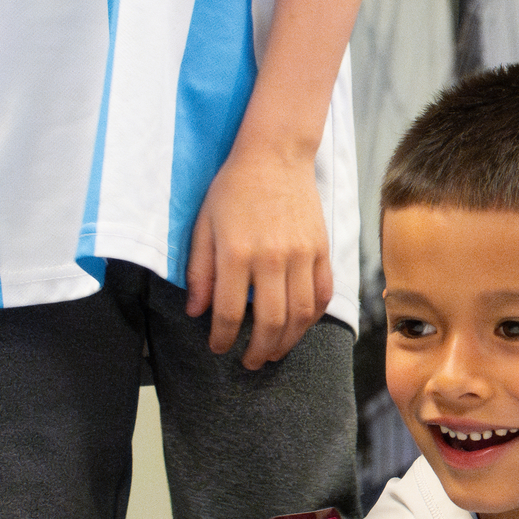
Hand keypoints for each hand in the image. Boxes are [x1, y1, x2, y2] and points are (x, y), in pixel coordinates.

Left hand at [185, 141, 334, 369]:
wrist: (275, 155)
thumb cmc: (233, 189)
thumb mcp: (203, 225)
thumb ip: (199, 270)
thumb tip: (196, 311)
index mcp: (237, 252)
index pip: (230, 311)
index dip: (222, 337)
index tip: (218, 348)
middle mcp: (272, 258)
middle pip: (270, 321)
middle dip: (259, 350)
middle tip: (250, 362)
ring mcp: (302, 255)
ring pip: (300, 314)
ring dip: (287, 341)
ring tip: (275, 352)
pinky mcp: (322, 251)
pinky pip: (322, 294)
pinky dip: (312, 318)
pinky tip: (299, 327)